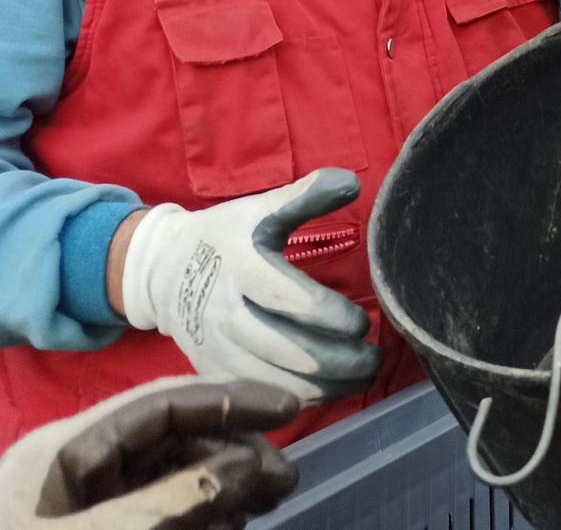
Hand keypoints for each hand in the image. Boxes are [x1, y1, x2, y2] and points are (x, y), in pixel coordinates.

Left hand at [0, 377, 299, 527]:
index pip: (161, 403)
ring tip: (265, 506)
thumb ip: (177, 500)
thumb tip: (253, 464)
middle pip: (174, 439)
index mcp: (66, 450)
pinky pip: (162, 513)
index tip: (290, 411)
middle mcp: (80, 468)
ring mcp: (90, 507)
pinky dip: (202, 516)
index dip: (229, 400)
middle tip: (284, 482)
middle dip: (236, 452)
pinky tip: (231, 526)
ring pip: (174, 477)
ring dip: (227, 487)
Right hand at [118, 170, 380, 403]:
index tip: (363, 323)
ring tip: (364, 374)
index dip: (329, 315)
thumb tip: (352, 182)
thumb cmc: (225, 237)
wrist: (164, 271)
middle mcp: (225, 313)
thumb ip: (306, 195)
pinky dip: (298, 399)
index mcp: (242, 267)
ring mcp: (215, 347)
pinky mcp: (213, 371)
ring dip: (325, 385)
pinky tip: (331, 390)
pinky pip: (258, 395)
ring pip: (273, 381)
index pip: (289, 299)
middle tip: (375, 358)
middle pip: (285, 349)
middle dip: (338, 360)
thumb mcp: (260, 209)